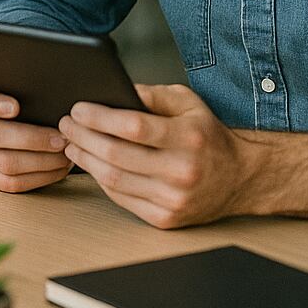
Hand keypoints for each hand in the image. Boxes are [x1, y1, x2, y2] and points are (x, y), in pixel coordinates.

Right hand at [0, 83, 72, 191]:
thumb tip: (54, 101)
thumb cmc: (26, 107)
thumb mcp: (22, 94)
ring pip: (6, 162)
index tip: (16, 107)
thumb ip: (28, 93)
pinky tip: (57, 168)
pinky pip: (12, 183)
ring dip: (42, 161)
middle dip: (31, 139)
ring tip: (65, 154)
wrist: (18, 130)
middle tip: (60, 139)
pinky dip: (40, 177)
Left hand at [59, 82, 259, 228]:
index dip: (99, 118)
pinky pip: (122, 198)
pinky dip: (100, 180)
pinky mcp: (166, 219)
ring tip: (71, 143)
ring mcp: (174, 199)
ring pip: (113, 179)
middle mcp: (182, 171)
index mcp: (188, 138)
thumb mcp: (188, 103)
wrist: (242, 179)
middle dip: (82, 137)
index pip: (133, 127)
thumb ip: (151, 94)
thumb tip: (112, 89)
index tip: (77, 109)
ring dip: (84, 159)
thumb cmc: (207, 136)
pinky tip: (91, 164)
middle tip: (65, 124)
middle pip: (116, 155)